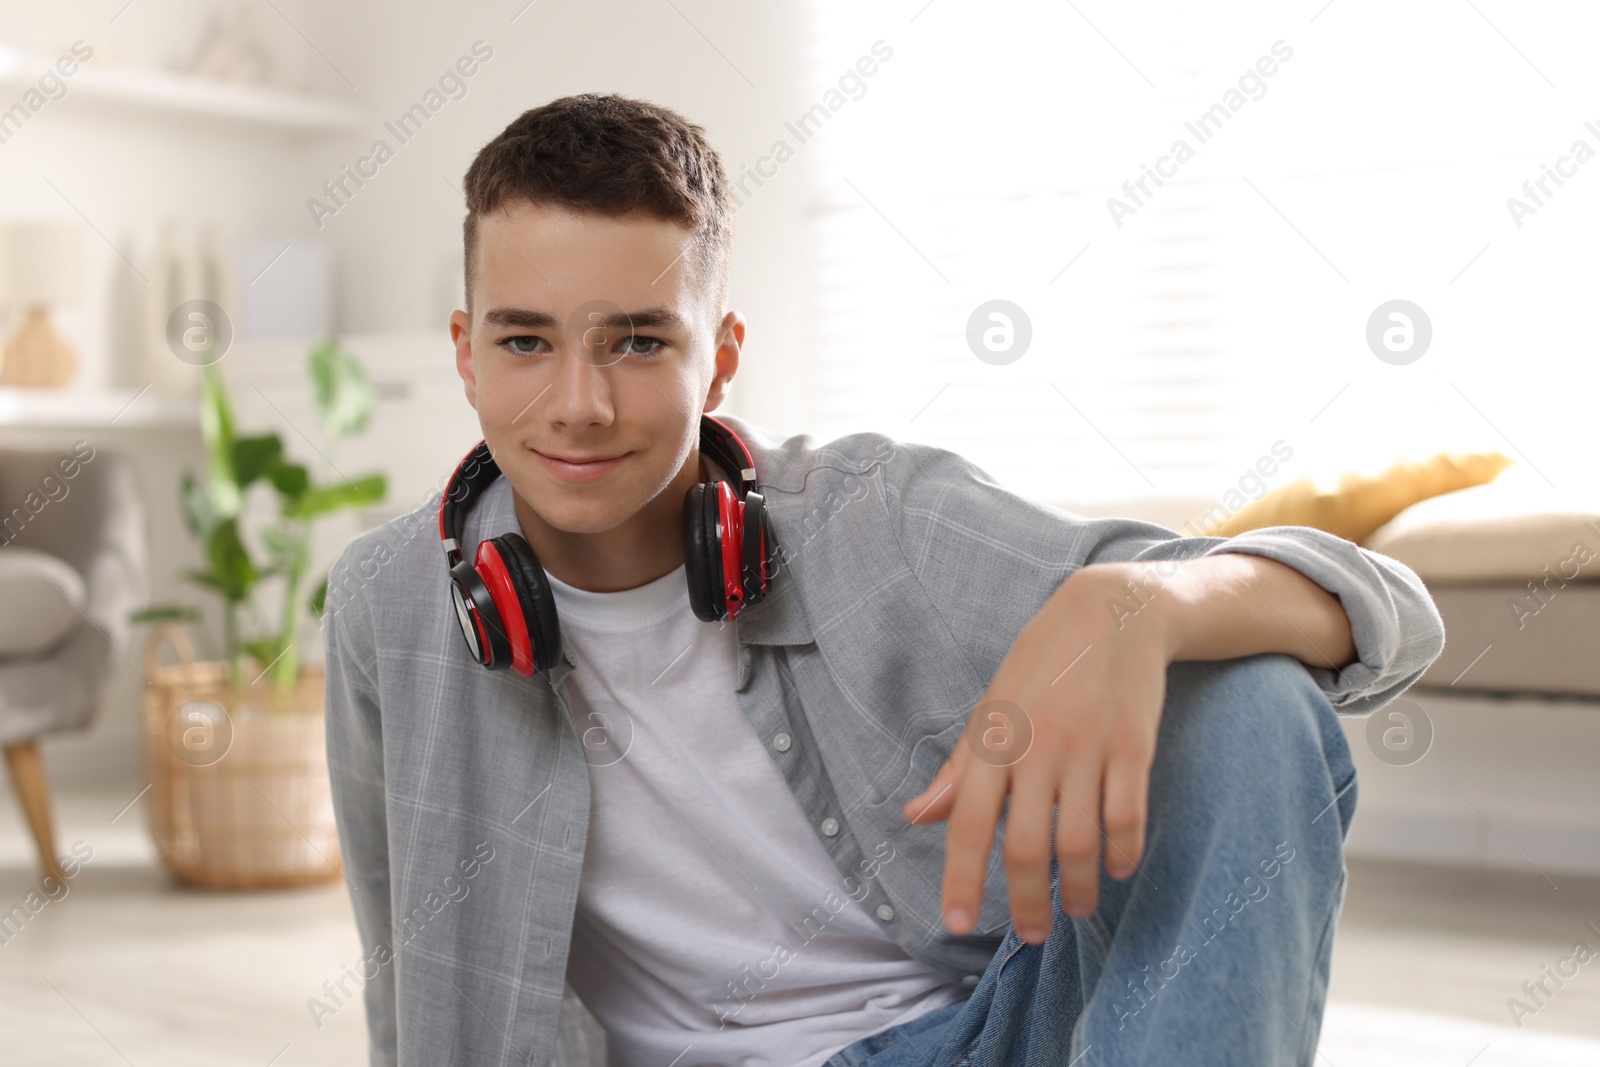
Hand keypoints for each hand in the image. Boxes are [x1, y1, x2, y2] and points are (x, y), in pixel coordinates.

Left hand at [902, 563, 1173, 944]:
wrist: (1111, 610)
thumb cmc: (1041, 664)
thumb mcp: (991, 708)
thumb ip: (960, 769)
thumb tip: (917, 816)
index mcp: (995, 740)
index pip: (970, 822)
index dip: (961, 877)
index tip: (956, 923)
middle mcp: (1038, 747)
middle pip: (1026, 845)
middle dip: (1026, 902)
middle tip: (1032, 936)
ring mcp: (1088, 747)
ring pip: (1080, 841)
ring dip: (1077, 888)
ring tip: (1076, 909)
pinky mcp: (1133, 745)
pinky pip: (1128, 816)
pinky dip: (1123, 853)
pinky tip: (1117, 869)